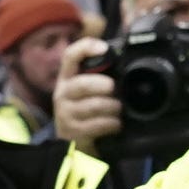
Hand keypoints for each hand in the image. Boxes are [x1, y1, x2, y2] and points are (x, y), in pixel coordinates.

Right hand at [52, 35, 121, 149]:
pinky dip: (111, 124)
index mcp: (67, 77)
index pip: (70, 56)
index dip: (85, 48)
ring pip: (94, 106)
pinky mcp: (73, 132)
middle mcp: (62, 93)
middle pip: (83, 84)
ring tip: (118, 109)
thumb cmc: (86, 108)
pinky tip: (116, 124)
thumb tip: (125, 47)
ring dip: (112, 107)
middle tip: (114, 88)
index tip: (104, 48)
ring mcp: (65, 113)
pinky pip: (97, 125)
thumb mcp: (88, 89)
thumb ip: (102, 71)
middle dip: (104, 85)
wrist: (72, 141)